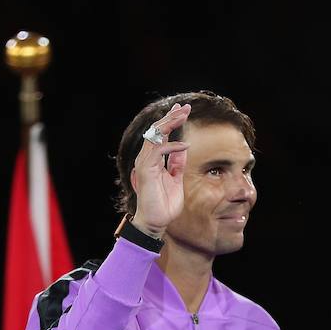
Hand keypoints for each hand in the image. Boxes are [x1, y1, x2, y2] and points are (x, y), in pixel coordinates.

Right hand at [129, 103, 191, 237]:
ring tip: (184, 115)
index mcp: (153, 160)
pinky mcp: (146, 171)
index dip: (171, 121)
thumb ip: (177, 164)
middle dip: (171, 117)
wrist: (156, 222)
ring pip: (155, 136)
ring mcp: (145, 164)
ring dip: (170, 124)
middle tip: (185, 107)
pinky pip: (158, 151)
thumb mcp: (176, 179)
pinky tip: (186, 145)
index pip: (161, 135)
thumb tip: (184, 148)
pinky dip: (172, 146)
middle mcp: (147, 159)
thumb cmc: (164, 205)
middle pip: (157, 131)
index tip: (183, 110)